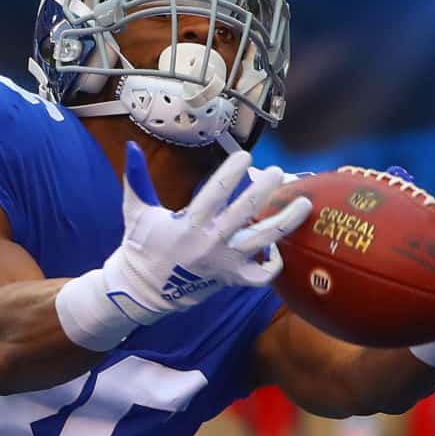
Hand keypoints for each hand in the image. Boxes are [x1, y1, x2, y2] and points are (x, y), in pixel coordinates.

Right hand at [102, 141, 311, 320]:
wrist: (145, 290)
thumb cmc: (142, 246)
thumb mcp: (137, 210)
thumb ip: (136, 177)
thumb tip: (130, 145)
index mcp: (189, 223)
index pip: (216, 192)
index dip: (232, 172)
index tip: (246, 155)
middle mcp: (211, 242)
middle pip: (245, 213)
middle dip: (264, 190)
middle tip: (276, 171)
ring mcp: (225, 262)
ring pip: (263, 241)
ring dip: (286, 222)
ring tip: (304, 204)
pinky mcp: (232, 279)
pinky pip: (262, 276)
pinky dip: (274, 263)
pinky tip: (278, 244)